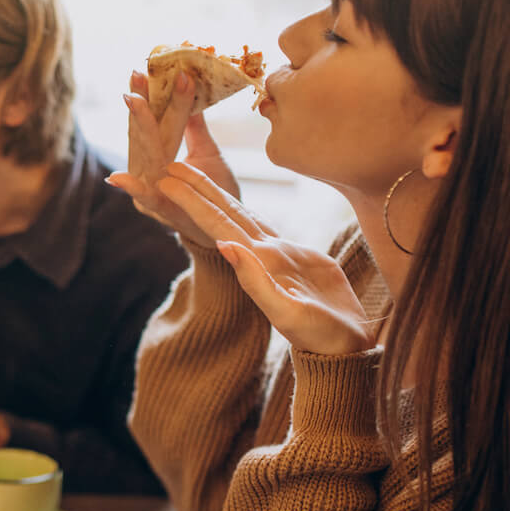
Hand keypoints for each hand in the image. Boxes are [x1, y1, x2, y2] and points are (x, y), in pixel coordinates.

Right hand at [109, 70, 238, 246]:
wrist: (227, 231)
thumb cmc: (215, 191)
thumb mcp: (208, 152)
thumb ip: (195, 126)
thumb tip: (191, 88)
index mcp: (161, 155)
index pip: (154, 120)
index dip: (150, 95)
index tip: (144, 66)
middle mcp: (150, 171)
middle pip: (144, 133)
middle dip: (141, 102)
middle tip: (137, 74)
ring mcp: (153, 191)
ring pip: (145, 155)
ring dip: (140, 128)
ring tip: (133, 100)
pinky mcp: (161, 213)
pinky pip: (148, 199)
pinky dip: (134, 190)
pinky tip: (118, 179)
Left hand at [157, 162, 375, 354]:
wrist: (342, 348)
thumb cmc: (319, 336)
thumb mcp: (288, 312)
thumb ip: (257, 282)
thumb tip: (226, 247)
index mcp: (255, 265)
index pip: (216, 225)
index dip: (192, 200)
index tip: (167, 178)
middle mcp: (259, 257)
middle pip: (223, 214)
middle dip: (197, 189)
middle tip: (170, 163)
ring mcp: (275, 257)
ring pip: (241, 216)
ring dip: (216, 194)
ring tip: (194, 172)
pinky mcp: (295, 257)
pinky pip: (264, 226)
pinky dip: (247, 210)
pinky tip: (237, 203)